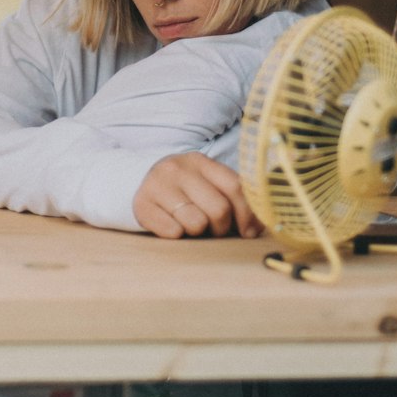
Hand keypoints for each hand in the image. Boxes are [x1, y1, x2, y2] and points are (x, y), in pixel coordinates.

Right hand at [133, 153, 262, 239]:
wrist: (139, 184)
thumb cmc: (184, 191)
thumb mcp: (207, 185)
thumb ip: (233, 199)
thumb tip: (257, 228)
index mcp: (201, 162)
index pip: (235, 187)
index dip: (247, 214)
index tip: (248, 232)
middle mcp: (179, 168)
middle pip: (219, 209)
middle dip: (221, 228)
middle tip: (213, 230)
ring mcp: (158, 184)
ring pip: (196, 223)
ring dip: (198, 232)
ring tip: (191, 226)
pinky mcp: (142, 204)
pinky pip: (173, 232)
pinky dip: (177, 235)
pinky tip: (173, 226)